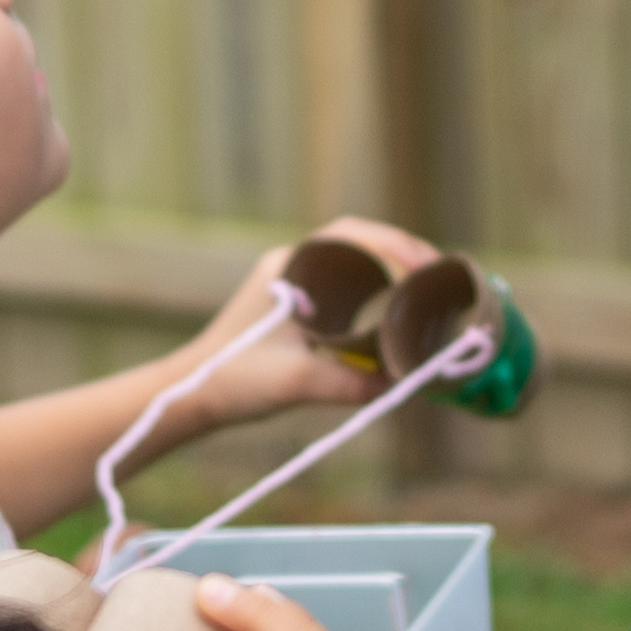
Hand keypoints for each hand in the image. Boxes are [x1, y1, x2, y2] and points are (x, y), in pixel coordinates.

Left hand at [167, 214, 448, 434]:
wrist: (190, 395)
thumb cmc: (234, 381)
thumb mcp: (297, 382)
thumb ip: (351, 384)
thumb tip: (404, 386)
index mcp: (290, 267)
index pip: (353, 235)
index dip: (396, 244)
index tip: (428, 264)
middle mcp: (293, 267)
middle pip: (360, 243)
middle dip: (403, 253)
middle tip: (440, 275)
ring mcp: (293, 285)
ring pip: (354, 264)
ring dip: (391, 271)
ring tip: (428, 290)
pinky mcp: (295, 308)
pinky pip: (345, 286)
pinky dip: (375, 291)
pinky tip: (395, 313)